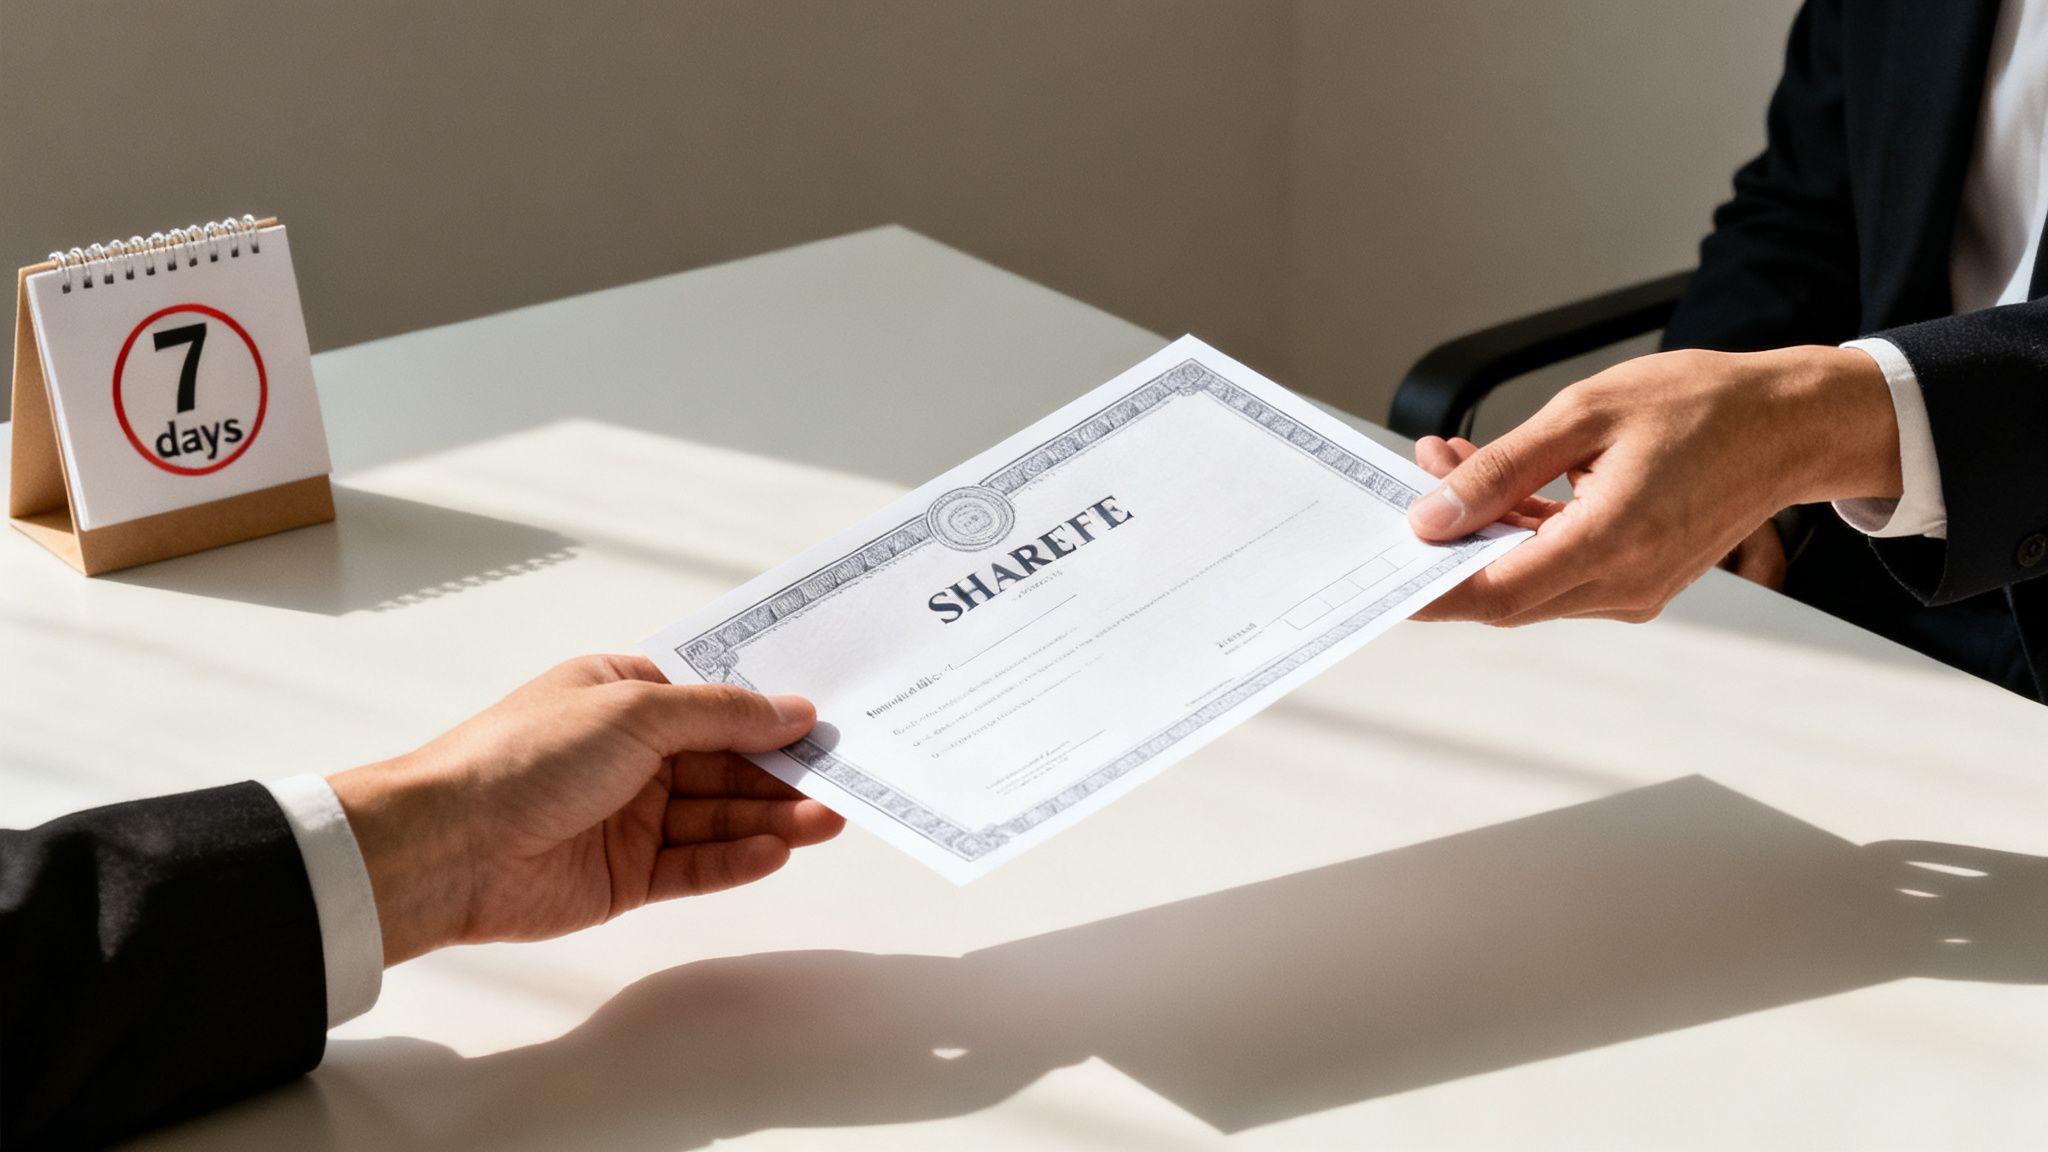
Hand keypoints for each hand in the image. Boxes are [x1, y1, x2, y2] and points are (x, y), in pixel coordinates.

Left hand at [329, 655, 844, 965]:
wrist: (448, 847)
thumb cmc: (524, 757)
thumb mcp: (635, 711)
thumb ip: (721, 714)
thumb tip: (791, 711)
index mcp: (624, 696)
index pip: (713, 701)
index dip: (768, 712)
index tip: (825, 721)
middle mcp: (630, 755)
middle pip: (726, 763)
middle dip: (783, 771)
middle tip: (844, 778)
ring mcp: (630, 817)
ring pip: (719, 816)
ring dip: (774, 817)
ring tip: (829, 818)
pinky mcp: (627, 876)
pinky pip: (696, 865)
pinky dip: (737, 859)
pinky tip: (778, 849)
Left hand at [1405, 345, 1898, 623]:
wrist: (1788, 423)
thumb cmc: (1702, 406)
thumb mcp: (1583, 414)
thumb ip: (1501, 470)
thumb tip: (1434, 516)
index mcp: (1614, 540)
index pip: (1496, 592)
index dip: (1432, 590)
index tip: (1385, 576)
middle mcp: (1626, 582)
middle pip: (1504, 593)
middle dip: (1448, 546)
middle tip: (1414, 486)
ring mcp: (1635, 589)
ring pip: (1529, 582)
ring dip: (1481, 533)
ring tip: (1450, 463)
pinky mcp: (1638, 581)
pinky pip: (1560, 570)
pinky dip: (1520, 534)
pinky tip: (1496, 485)